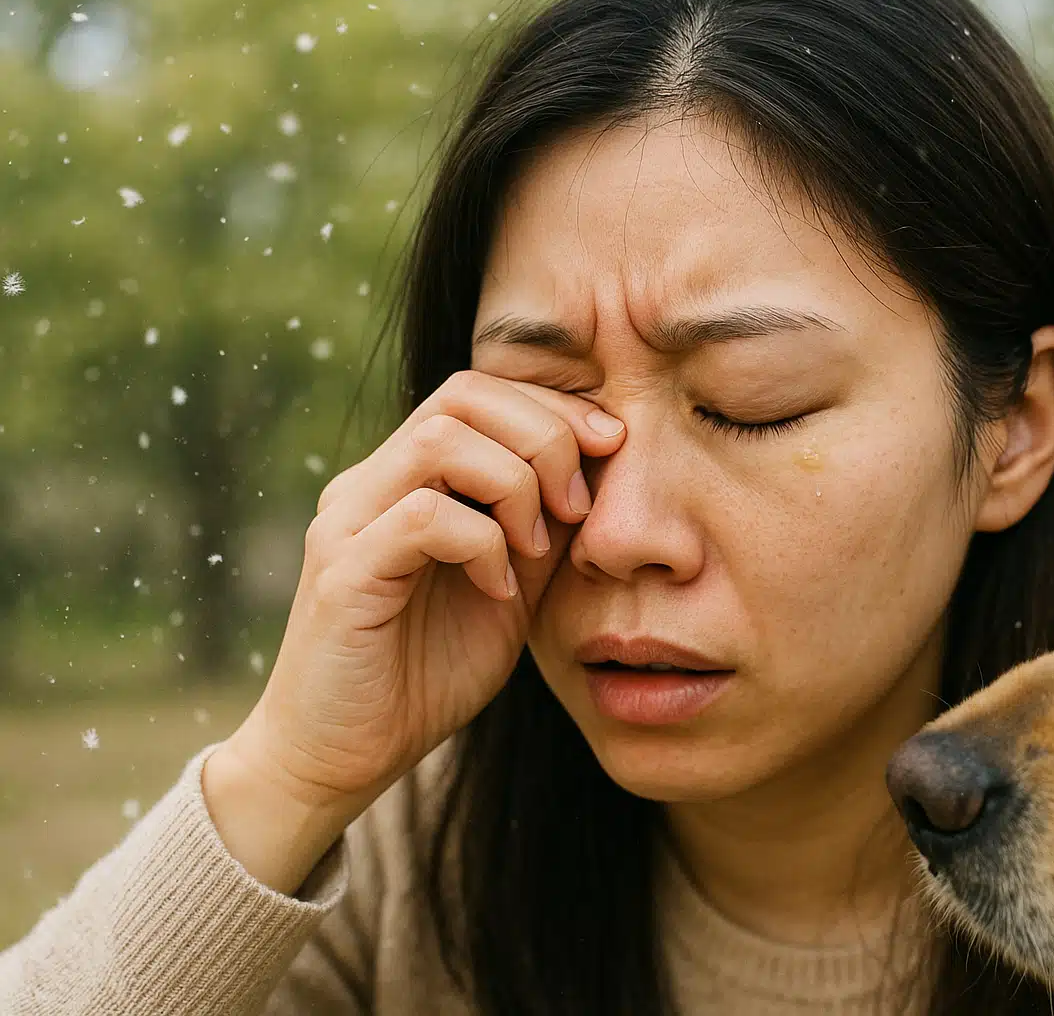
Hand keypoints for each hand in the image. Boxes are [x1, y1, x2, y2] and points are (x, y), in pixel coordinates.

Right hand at [204, 370, 623, 889]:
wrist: (343, 759)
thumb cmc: (425, 674)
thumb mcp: (510, 589)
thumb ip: (543, 528)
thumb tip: (602, 469)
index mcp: (407, 480)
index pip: (479, 393)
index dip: (555, 406)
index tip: (613, 448)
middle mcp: (370, 485)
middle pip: (463, 397)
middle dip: (545, 435)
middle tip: (577, 506)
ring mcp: (349, 523)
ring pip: (440, 440)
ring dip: (515, 484)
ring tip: (537, 547)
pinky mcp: (342, 573)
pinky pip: (423, 516)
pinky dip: (481, 543)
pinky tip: (498, 590)